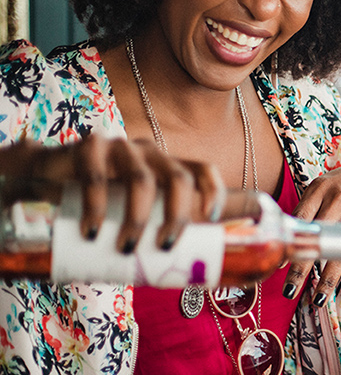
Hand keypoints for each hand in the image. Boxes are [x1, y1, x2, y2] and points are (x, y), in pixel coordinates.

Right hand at [0, 136, 223, 252]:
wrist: (44, 176)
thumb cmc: (98, 202)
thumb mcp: (129, 211)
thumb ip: (148, 228)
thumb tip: (175, 275)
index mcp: (166, 167)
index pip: (202, 170)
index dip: (214, 191)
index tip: (213, 218)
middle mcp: (150, 153)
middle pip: (178, 178)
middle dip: (176, 215)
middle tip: (164, 246)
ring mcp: (121, 146)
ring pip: (141, 180)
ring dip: (137, 218)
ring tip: (125, 248)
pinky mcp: (90, 146)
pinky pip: (97, 176)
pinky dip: (96, 207)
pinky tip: (91, 232)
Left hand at [285, 156, 340, 304]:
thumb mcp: (326, 185)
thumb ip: (308, 206)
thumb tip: (287, 237)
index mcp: (320, 188)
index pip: (299, 221)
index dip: (289, 246)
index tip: (278, 266)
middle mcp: (338, 198)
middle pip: (316, 241)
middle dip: (301, 270)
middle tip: (289, 291)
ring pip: (340, 252)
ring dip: (327, 280)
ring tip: (317, 299)